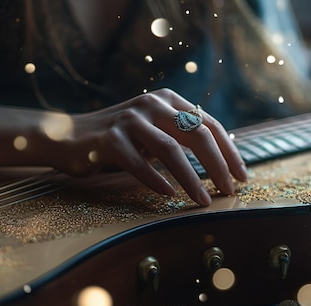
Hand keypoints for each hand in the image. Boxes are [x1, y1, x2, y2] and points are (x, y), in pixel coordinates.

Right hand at [50, 89, 247, 205]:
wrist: (69, 136)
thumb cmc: (119, 139)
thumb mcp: (154, 130)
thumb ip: (180, 135)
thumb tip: (220, 158)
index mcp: (167, 100)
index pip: (209, 124)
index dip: (229, 151)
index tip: (241, 176)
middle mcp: (151, 105)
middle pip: (196, 134)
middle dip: (218, 165)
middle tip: (229, 191)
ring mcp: (129, 120)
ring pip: (170, 150)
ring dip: (191, 179)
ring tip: (204, 201)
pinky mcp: (109, 140)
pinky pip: (138, 164)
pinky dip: (156, 181)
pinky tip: (169, 195)